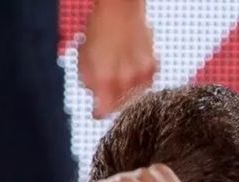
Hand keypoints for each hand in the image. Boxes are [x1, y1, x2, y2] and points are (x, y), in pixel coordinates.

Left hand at [79, 0, 156, 117]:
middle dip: (113, 101)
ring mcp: (143, 76)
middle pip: (121, 106)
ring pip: (134, 97)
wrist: (121, 10)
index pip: (104, 112)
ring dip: (126, 92)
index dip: (99, 113)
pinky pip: (146, 84)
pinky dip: (139, 81)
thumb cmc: (99, 29)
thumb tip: (96, 101)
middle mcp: (127, 82)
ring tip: (119, 75)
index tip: (96, 113)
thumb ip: (89, 83)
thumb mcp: (84, 58)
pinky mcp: (154, 69)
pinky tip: (131, 69)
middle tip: (107, 91)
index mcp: (106, 80)